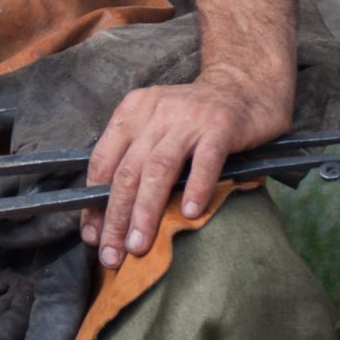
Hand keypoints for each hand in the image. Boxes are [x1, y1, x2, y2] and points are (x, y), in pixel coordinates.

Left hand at [81, 64, 290, 270]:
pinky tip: (190, 215)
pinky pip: (205, 161)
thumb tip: (112, 212)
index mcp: (132, 112)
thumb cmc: (195, 117)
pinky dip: (196, 188)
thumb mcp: (156, 125)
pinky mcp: (221, 127)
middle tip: (112, 255)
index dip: (95, 202)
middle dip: (116, 217)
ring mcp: (188, 119)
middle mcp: (155, 113)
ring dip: (146, 211)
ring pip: (159, 169)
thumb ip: (136, 157)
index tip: (94, 236)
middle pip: (127, 171)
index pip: (102, 162)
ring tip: (139, 245)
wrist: (244, 85)